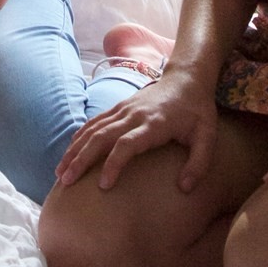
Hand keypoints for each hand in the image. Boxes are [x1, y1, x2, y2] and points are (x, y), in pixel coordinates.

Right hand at [56, 69, 217, 190]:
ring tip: (60, 172)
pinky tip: (69, 151)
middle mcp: (133, 115)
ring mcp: (123, 109)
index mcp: (153, 124)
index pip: (126, 144)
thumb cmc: (198, 110)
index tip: (103, 186)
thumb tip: (184, 189)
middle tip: (66, 182)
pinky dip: (79, 136)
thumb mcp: (207, 136)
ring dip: (74, 150)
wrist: (187, 77)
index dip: (113, 164)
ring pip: (92, 129)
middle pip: (100, 137)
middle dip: (81, 159)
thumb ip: (199, 164)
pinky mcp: (119, 106)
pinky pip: (94, 121)